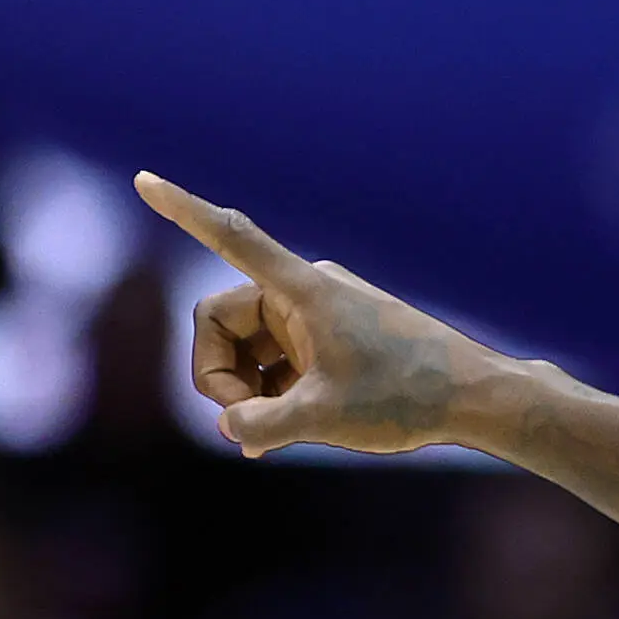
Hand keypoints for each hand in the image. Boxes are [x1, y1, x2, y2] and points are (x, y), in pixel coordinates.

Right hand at [135, 173, 520, 458]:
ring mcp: (316, 316)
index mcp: (301, 289)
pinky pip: (276, 362)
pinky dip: (269, 395)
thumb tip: (229, 427)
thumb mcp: (324, 419)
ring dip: (246, 393)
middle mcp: (304, 292)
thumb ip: (263, 422)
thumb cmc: (407, 398)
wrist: (474, 399)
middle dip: (220, 377)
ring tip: (266, 439)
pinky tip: (273, 436)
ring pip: (247, 350)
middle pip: (221, 324)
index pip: (231, 238)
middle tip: (243, 426)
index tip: (143, 179)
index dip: (184, 211)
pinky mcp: (329, 341)